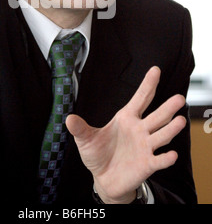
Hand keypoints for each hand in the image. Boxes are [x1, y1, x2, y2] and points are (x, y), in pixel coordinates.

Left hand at [66, 66, 185, 203]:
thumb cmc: (98, 155)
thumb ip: (80, 129)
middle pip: (157, 116)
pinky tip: (171, 155)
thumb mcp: (86, 140)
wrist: (104, 179)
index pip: (140, 98)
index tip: (155, 70)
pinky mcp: (147, 164)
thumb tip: (68, 119)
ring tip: (180, 120)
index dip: (148, 84)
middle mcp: (140, 130)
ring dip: (171, 129)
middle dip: (168, 107)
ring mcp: (145, 146)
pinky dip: (165, 158)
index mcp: (126, 118)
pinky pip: (159, 160)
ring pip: (162, 135)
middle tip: (179, 98)